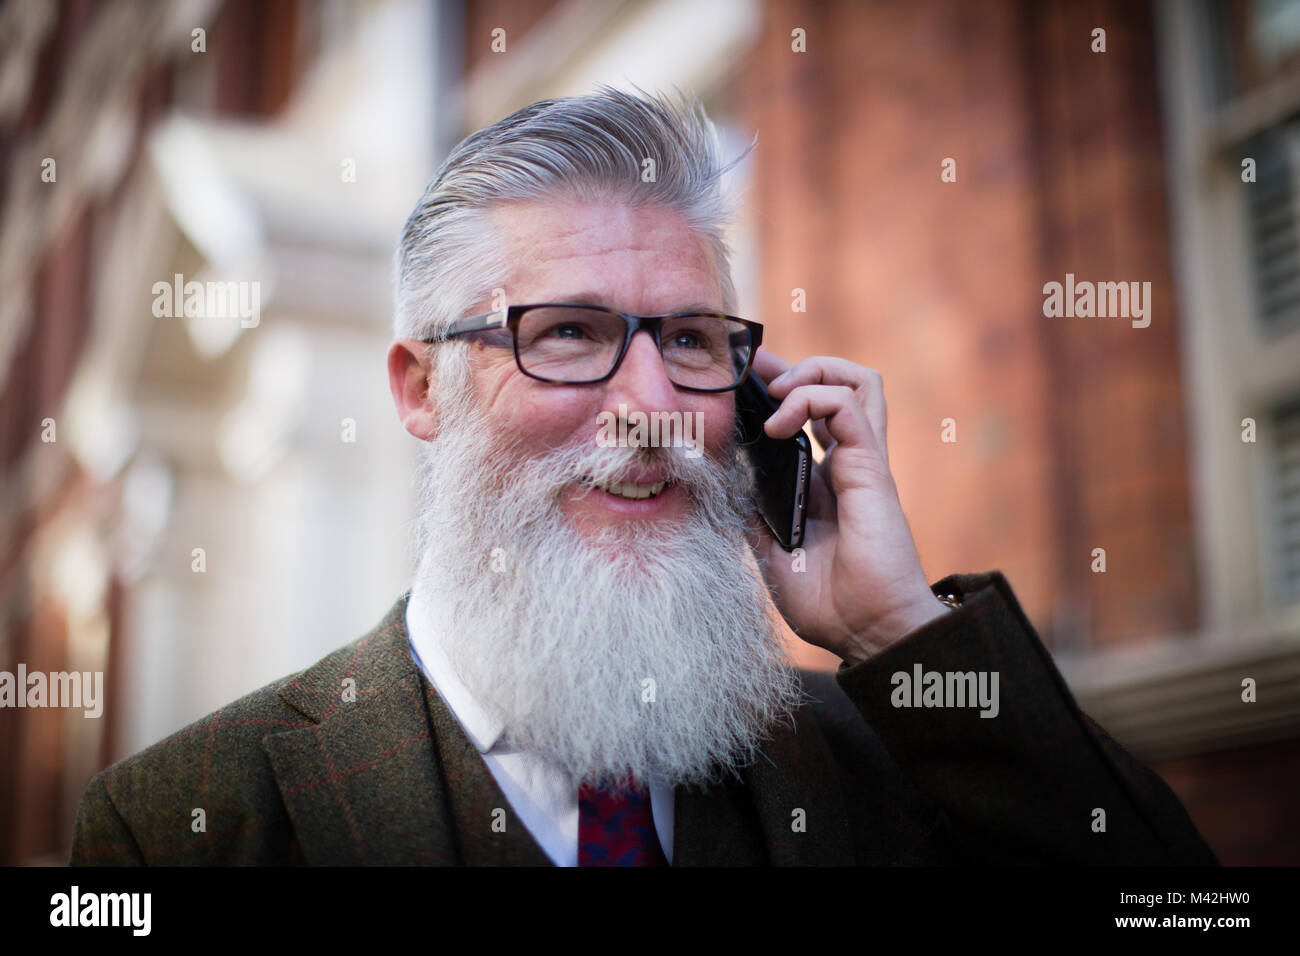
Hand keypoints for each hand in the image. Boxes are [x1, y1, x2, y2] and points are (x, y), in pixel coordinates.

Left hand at [748, 349, 947, 665]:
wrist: (868, 632)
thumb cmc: (830, 604)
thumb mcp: (772, 554)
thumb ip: (754, 517)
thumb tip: (724, 488)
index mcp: (825, 483)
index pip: (810, 417)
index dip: (780, 391)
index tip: (742, 381)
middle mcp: (846, 465)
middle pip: (837, 387)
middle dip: (792, 367)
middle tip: (753, 369)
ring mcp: (861, 462)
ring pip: (856, 381)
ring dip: (811, 372)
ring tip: (775, 392)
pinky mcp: (870, 467)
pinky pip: (847, 406)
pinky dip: (811, 398)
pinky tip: (779, 423)